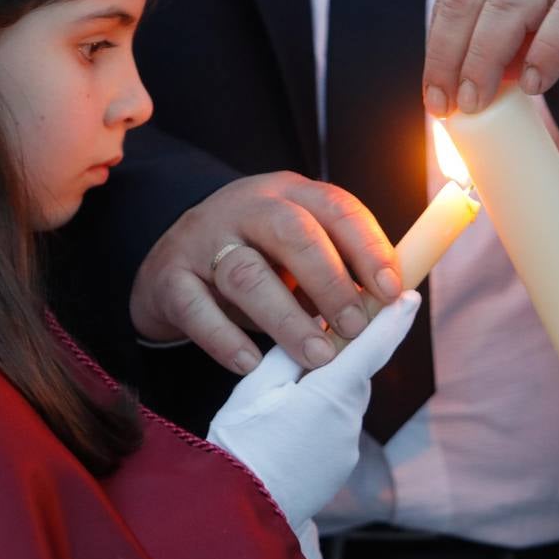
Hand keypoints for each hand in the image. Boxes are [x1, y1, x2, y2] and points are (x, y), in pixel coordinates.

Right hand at [130, 172, 402, 373]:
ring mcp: (202, 239)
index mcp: (289, 194)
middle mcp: (246, 207)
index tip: (391, 292)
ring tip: (317, 356)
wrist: (167, 267)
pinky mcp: (168, 277)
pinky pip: (196, 309)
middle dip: (330, 282)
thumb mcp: (296, 254)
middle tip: (354, 328)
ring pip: (246, 273)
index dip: (368, 248)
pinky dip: (226, 339)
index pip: (337, 208)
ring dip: (287, 318)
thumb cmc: (255, 263)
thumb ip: (339, 271)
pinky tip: (251, 364)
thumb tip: (388, 310)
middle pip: (292, 232)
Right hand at [207, 291, 420, 528]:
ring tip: (285, 400)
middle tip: (310, 349)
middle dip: (342, 357)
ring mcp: (348, 446)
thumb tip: (315, 334)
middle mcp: (349, 420)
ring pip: (346, 401)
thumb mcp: (254, 388)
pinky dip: (321, 418)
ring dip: (327, 390)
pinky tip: (290, 428)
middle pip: (356, 374)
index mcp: (329, 393)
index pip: (372, 347)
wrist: (240, 512)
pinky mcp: (342, 465)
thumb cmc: (240, 446)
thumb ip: (289, 354)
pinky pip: (338, 427)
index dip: (393, 319)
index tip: (410, 298)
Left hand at [422, 0, 558, 115]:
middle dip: (452, 57)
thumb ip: (518, 32)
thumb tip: (480, 84)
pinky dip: (547, 51)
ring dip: (486, 57)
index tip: (435, 97)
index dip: (437, 49)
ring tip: (480, 101)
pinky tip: (535, 83)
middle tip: (453, 107)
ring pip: (510, 1)